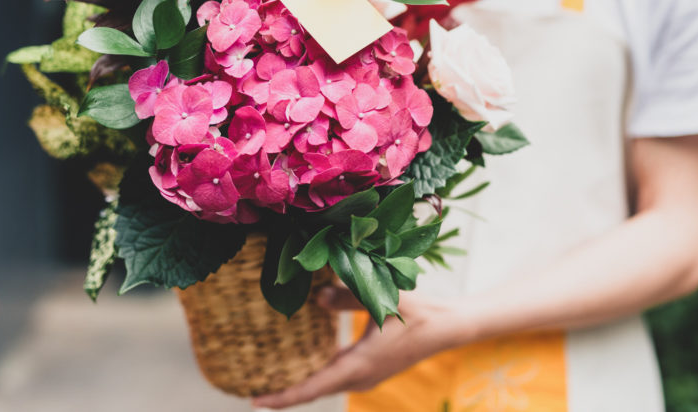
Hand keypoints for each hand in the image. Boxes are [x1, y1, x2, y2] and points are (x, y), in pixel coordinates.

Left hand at [252, 286, 467, 408]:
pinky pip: (334, 376)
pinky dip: (314, 374)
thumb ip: (347, 296)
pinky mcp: (370, 369)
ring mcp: (366, 376)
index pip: (313, 389)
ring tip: (269, 376)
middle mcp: (360, 377)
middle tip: (250, 386)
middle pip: (313, 391)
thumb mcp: (382, 298)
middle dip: (283, 393)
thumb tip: (317, 296)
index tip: (255, 401)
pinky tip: (301, 359)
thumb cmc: (418, 311)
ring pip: (324, 384)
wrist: (447, 326)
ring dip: (299, 384)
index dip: (282, 398)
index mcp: (359, 365)